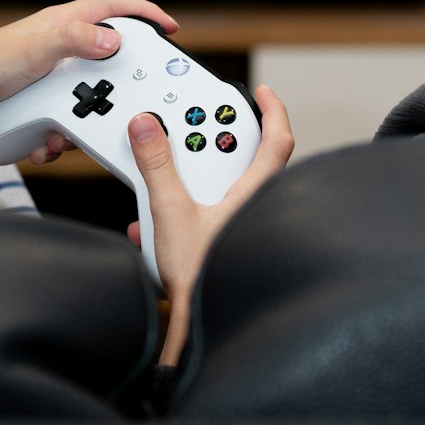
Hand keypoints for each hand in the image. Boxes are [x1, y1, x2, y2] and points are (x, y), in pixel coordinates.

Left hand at [0, 0, 178, 162]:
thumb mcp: (37, 49)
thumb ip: (74, 39)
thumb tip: (113, 39)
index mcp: (67, 22)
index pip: (115, 6)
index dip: (144, 11)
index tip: (168, 27)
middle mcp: (65, 44)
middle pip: (110, 58)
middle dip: (117, 86)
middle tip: (124, 101)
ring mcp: (56, 71)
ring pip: (90, 95)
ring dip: (84, 120)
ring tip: (66, 133)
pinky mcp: (46, 96)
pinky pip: (68, 116)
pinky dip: (62, 134)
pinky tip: (47, 143)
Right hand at [127, 84, 293, 367]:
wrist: (203, 333)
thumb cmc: (206, 281)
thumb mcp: (171, 213)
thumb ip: (156, 165)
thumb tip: (147, 127)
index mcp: (254, 193)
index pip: (276, 140)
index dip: (272, 110)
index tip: (262, 91)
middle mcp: (255, 208)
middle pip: (243, 161)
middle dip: (215, 146)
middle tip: (195, 130)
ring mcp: (241, 228)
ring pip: (220, 191)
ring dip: (190, 183)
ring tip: (162, 183)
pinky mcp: (224, 247)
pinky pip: (204, 217)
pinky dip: (181, 213)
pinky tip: (151, 226)